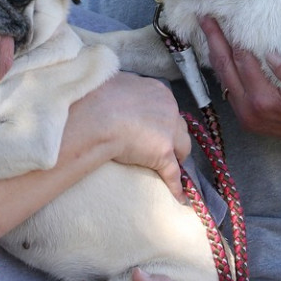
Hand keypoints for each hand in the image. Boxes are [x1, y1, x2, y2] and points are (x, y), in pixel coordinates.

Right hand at [65, 72, 189, 198]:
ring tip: (172, 167)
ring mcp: (168, 131)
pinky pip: (173, 173)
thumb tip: (119, 92)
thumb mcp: (116, 83)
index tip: (154, 127)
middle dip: (173, 137)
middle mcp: (169, 108)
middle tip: (162, 146)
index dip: (161, 120)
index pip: (167, 107)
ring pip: (183, 147)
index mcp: (158, 91)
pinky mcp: (163, 153)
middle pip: (179, 126)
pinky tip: (179, 197)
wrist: (97, 114)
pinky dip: (177, 185)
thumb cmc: (99, 96)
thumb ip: (126, 89)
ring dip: (178, 156)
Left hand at [200, 16, 280, 140]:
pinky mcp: (245, 120)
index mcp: (264, 99)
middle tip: (205, 19)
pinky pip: (228, 90)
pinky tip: (221, 55)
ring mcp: (244, 116)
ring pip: (223, 79)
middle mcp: (249, 109)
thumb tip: (269, 52)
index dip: (233, 38)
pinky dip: (223, 70)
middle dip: (214, 41)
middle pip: (225, 67)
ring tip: (208, 31)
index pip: (242, 60)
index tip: (226, 18)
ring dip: (215, 54)